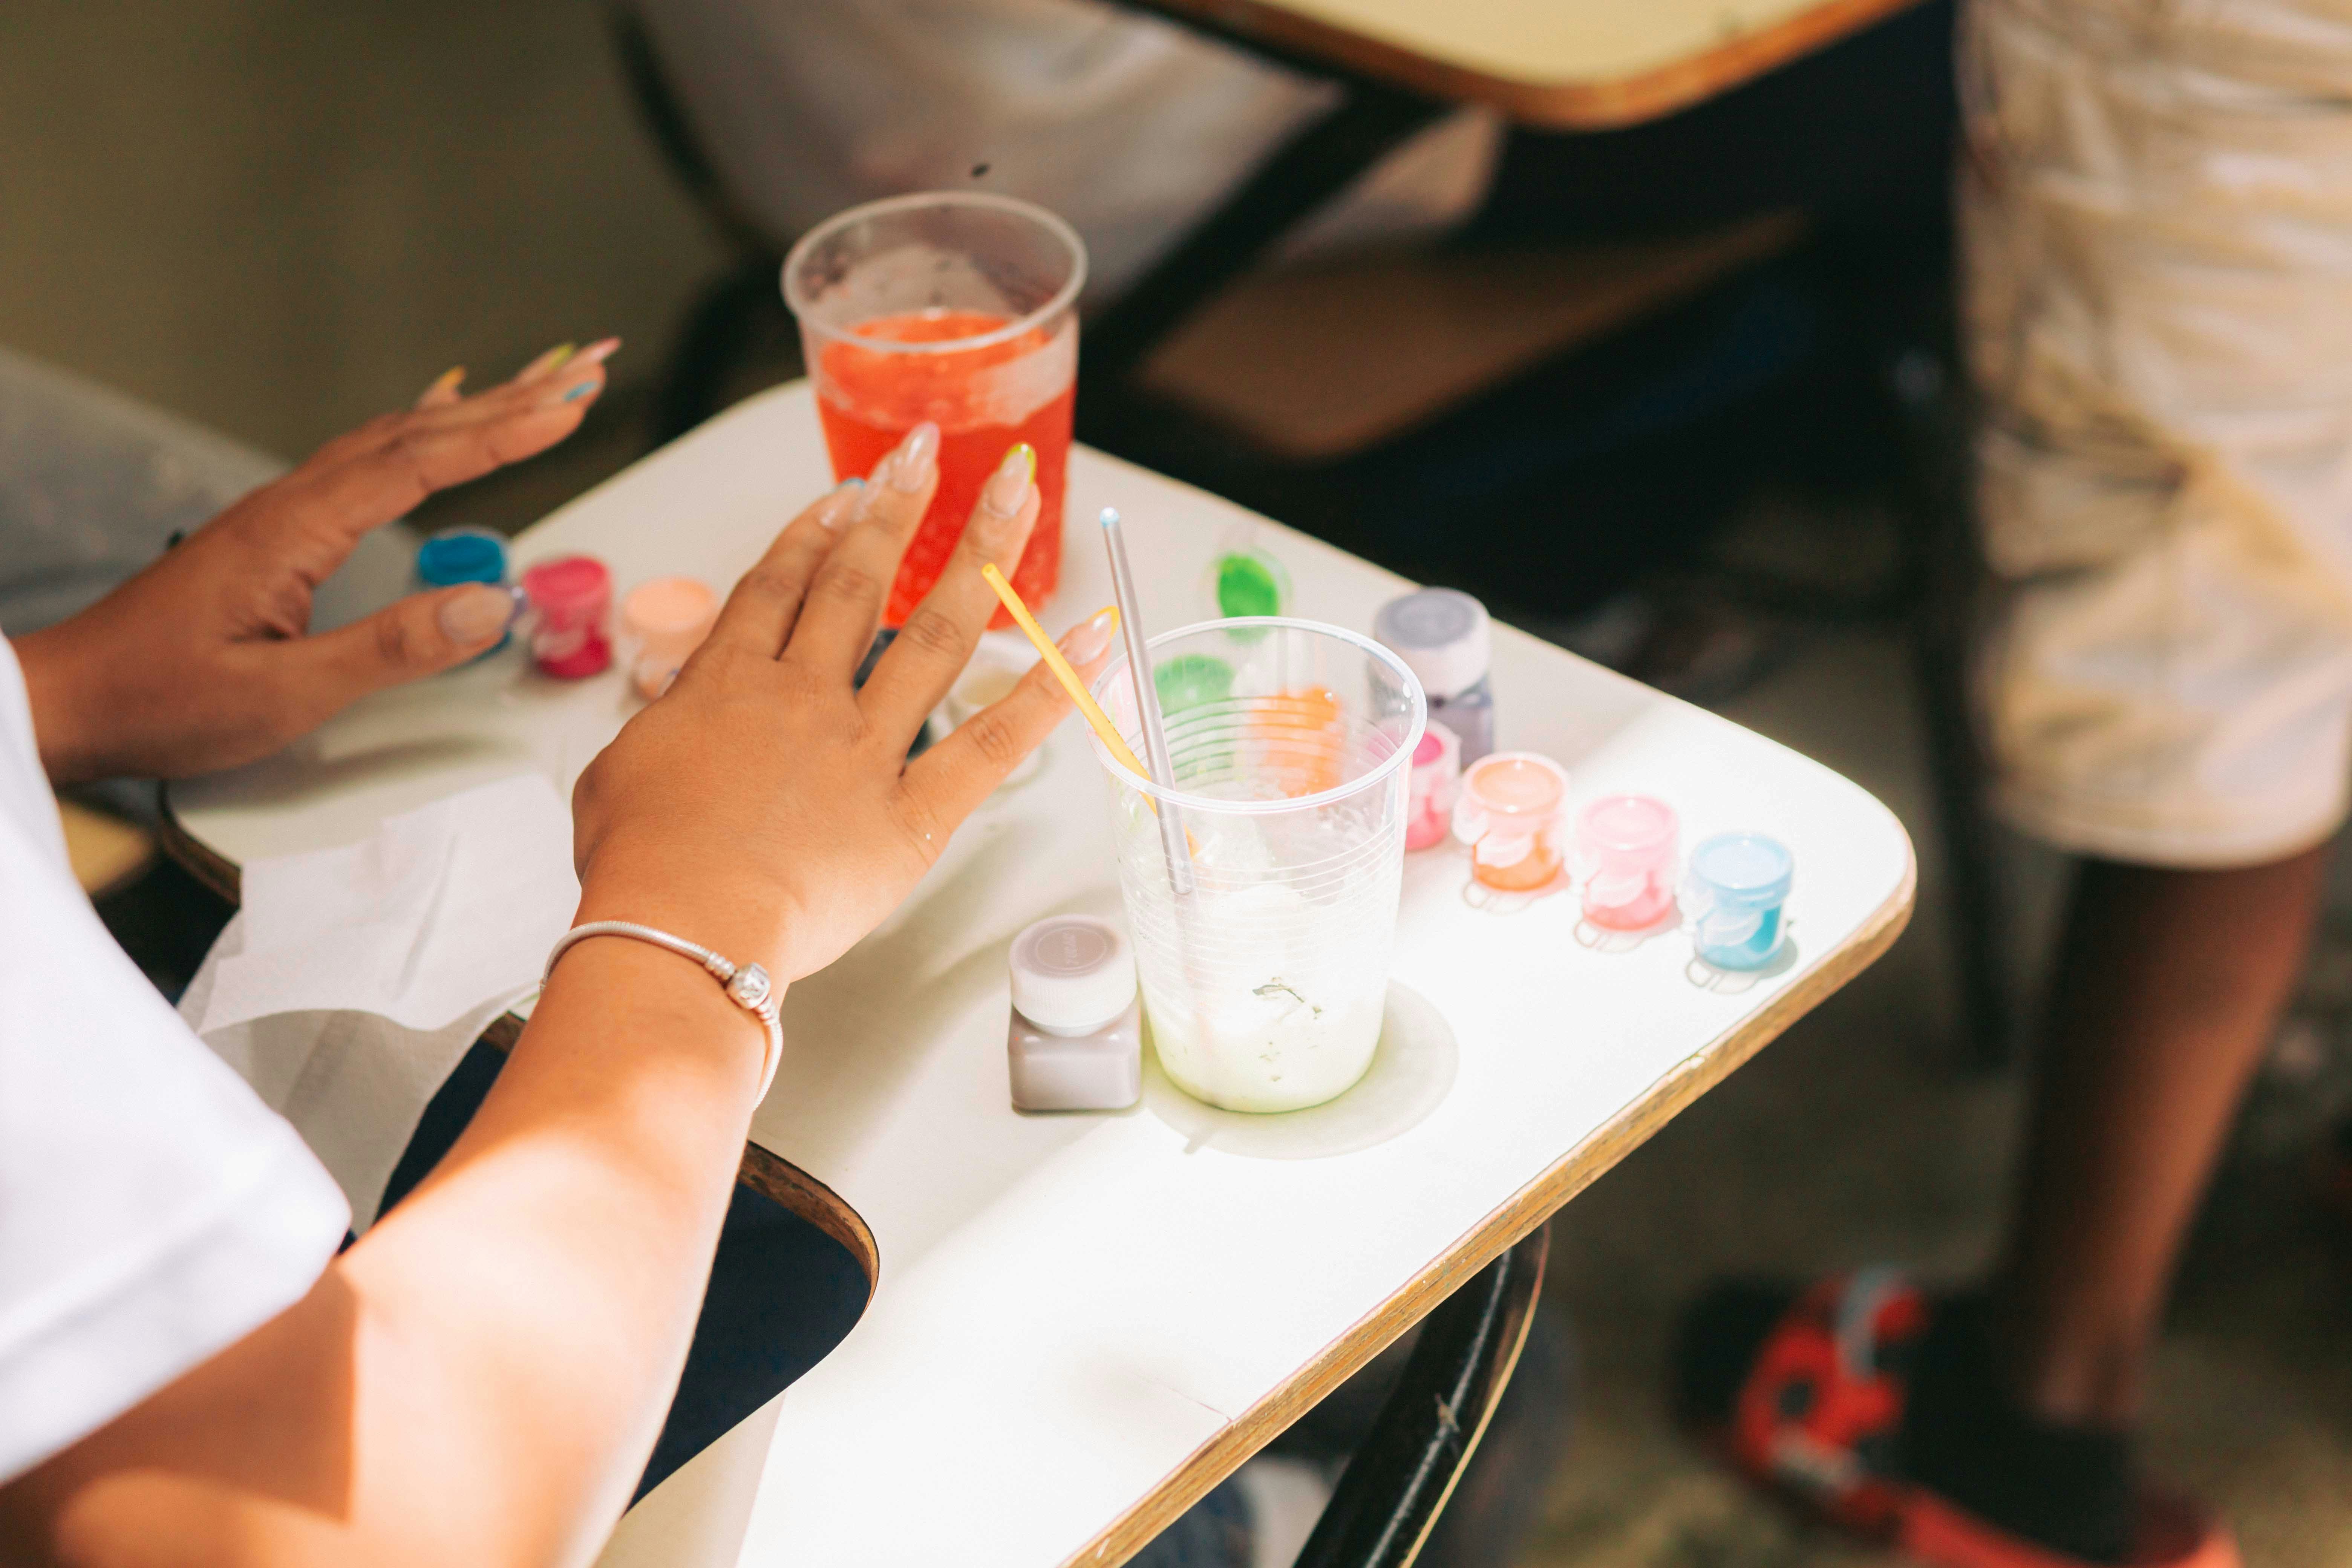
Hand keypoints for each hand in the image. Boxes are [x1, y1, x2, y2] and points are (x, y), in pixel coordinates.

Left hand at [14, 340, 617, 782]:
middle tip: (588, 370)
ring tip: (543, 384)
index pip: (420, 462)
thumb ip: (389, 649)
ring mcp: (282, 511)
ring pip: (394, 435)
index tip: (571, 406)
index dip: (503, 435)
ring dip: (476, 409)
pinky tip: (441, 410)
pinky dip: (422, 427)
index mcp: (295, 530)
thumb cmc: (164, 700)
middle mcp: (290, 503)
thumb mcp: (284, 694)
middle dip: (511, 400)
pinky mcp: (278, 528)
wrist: (72, 698)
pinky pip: (367, 455)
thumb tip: (486, 606)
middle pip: (418, 430)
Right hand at [570, 424, 1119, 985]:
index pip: (779, 587)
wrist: (679, 928)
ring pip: (930, 633)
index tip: (846, 497)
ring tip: (1013, 492)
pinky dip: (1049, 692)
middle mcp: (802, 699)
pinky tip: (1092, 641)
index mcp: (727, 685)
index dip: (813, 532)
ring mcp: (863, 749)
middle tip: (926, 452)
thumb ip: (660, 732)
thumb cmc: (638, 868)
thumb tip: (674, 722)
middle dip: (894, 509)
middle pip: (854, 582)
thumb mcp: (616, 776)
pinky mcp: (912, 814)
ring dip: (977, 555)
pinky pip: (992, 743)